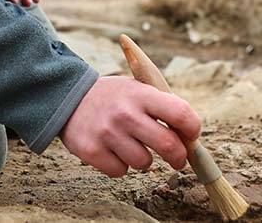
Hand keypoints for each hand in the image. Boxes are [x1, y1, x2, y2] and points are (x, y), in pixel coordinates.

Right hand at [59, 76, 201, 177]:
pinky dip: (120, 165)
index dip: (192, 129)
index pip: (181, 114)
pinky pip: (120, 171)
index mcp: (142, 95)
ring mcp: (108, 134)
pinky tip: (112, 150)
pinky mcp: (92, 151)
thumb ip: (162, 108)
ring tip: (132, 145)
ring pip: (144, 163)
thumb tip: (189, 139)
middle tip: (177, 159)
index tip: (191, 136)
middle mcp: (126, 114)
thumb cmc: (114, 98)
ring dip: (144, 160)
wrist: (69, 97)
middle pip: (169, 146)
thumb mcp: (137, 89)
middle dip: (179, 157)